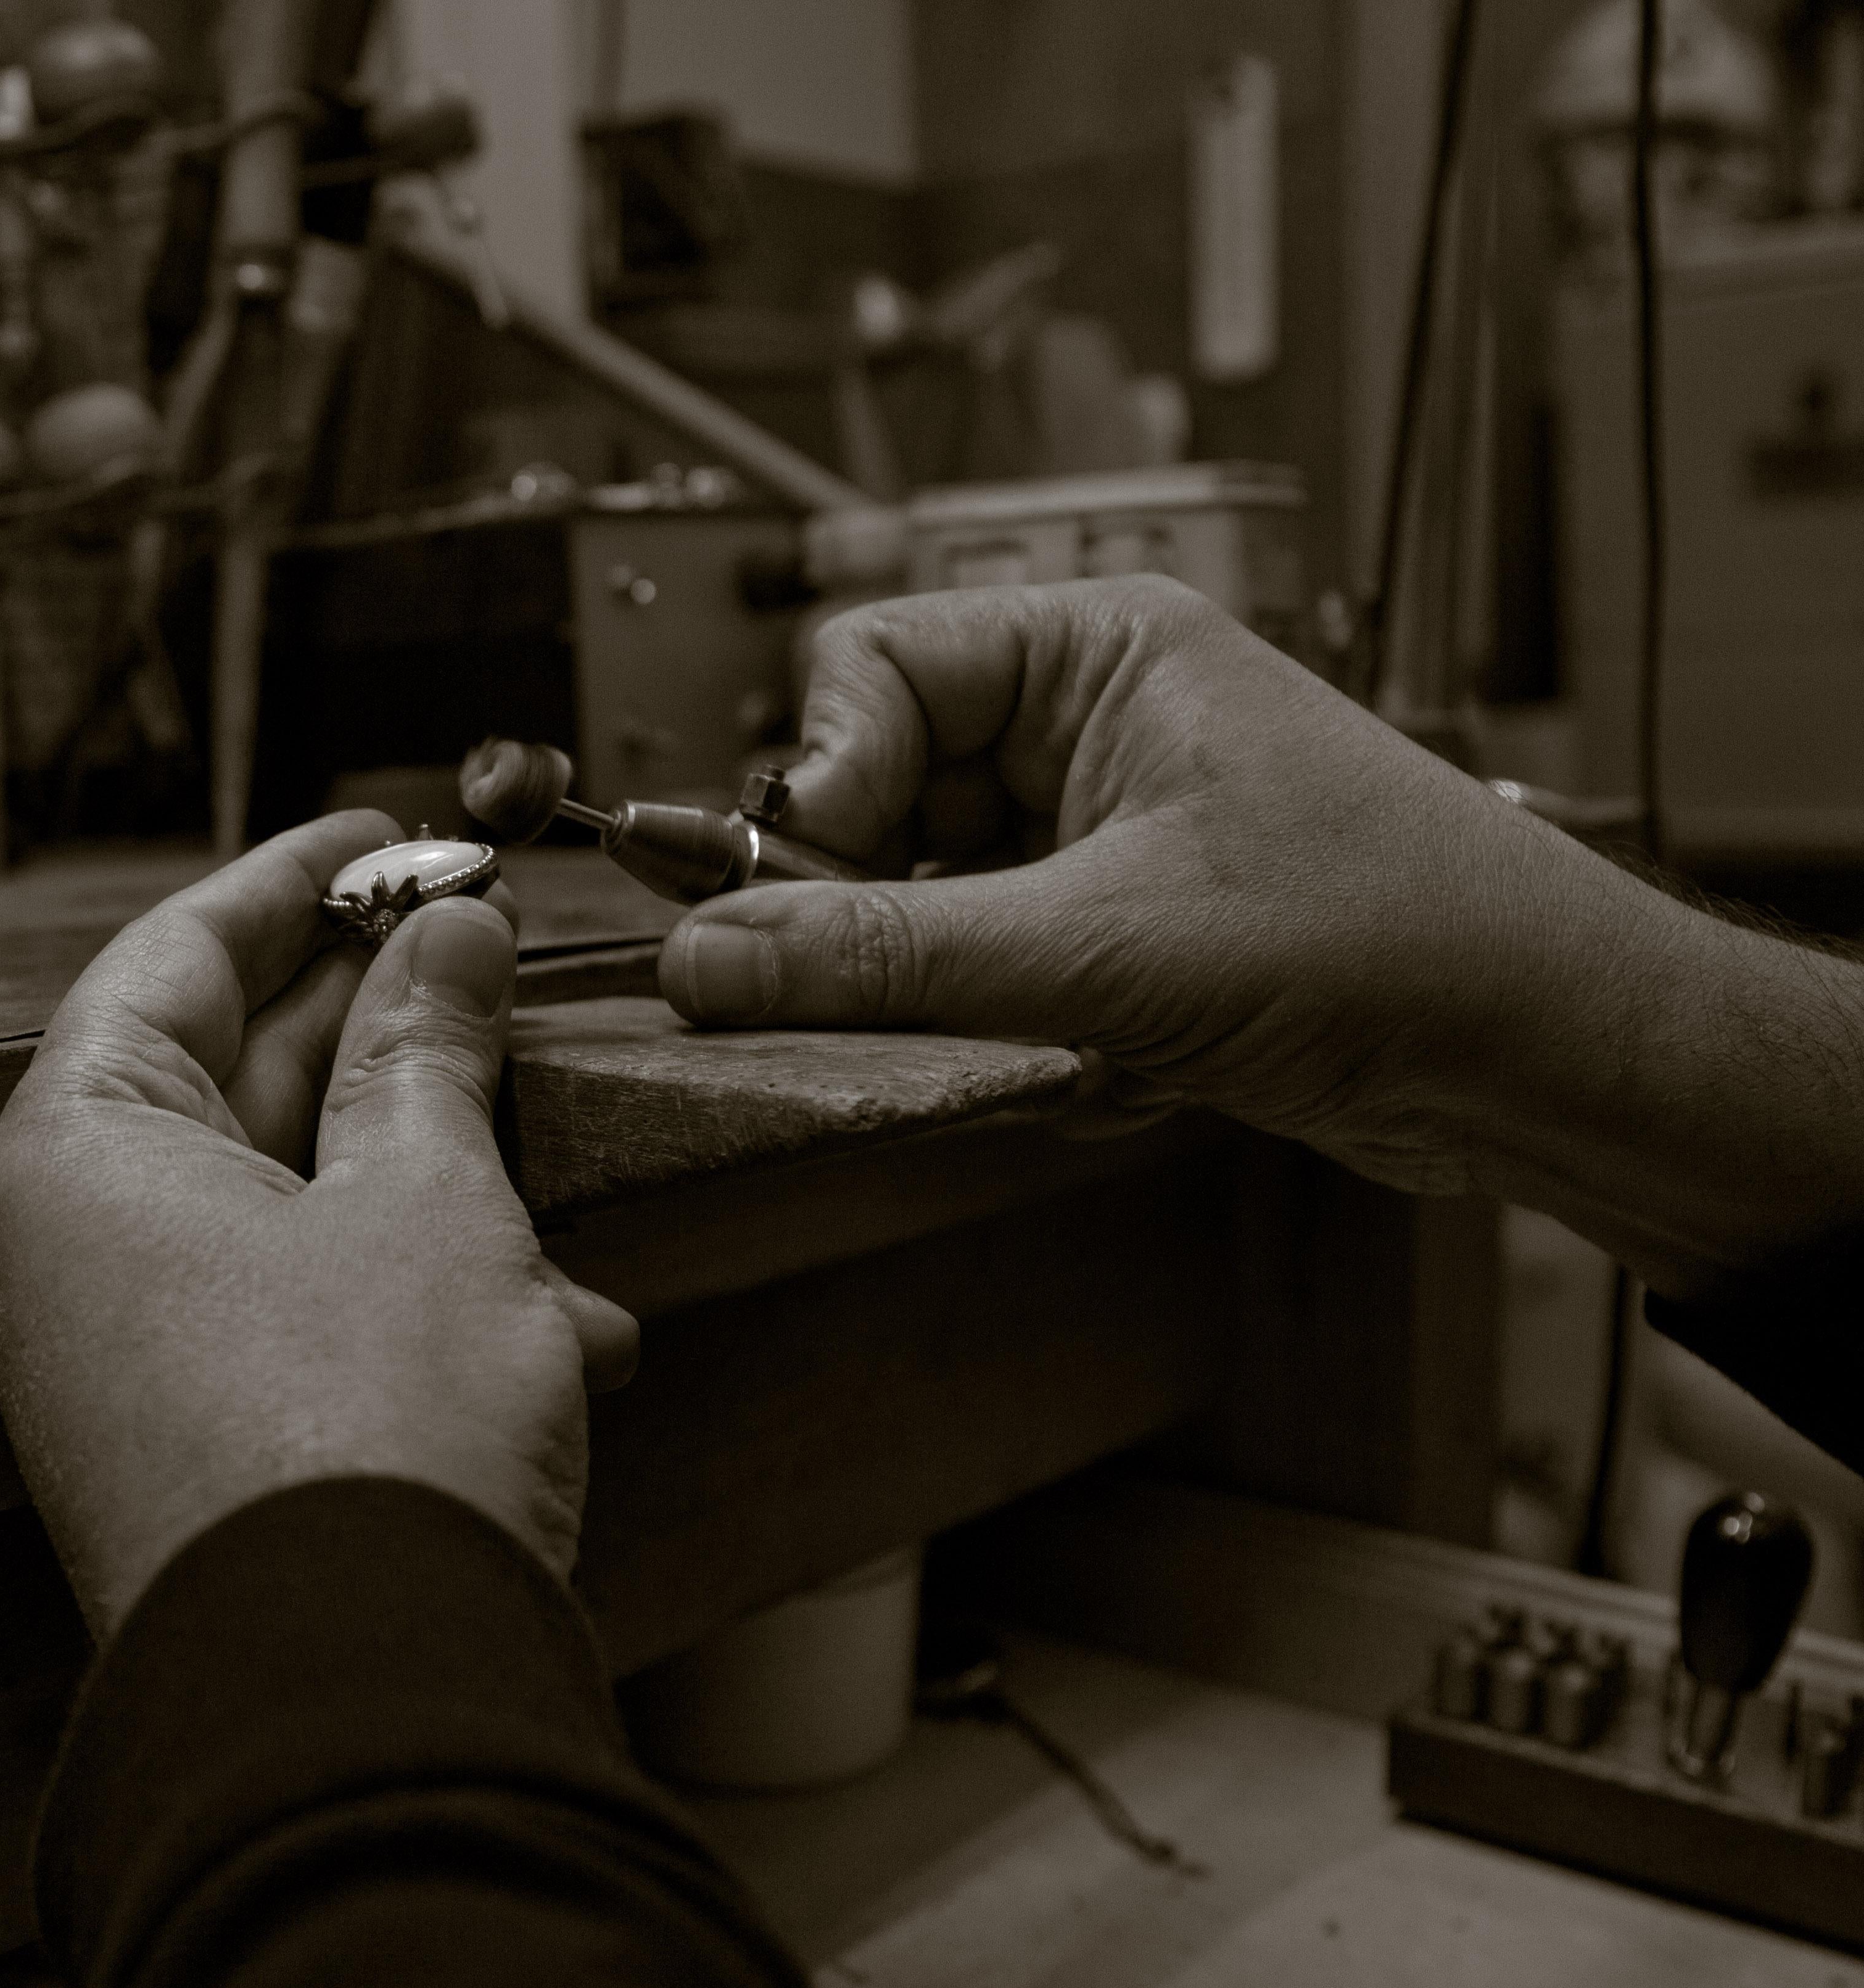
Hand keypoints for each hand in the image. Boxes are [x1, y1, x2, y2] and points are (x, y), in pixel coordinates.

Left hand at [0, 812, 638, 1636]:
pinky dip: (418, 1301)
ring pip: (288, 1205)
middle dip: (380, 1029)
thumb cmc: (368, 1439)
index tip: (385, 835)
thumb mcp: (431, 1202)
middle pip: (226, 1075)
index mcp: (77, 1153)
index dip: (292, 881)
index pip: (171, 955)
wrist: (357, 1713)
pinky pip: (301, 1318)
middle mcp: (73, 1250)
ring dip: (433, 1183)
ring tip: (555, 1168)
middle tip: (484, 958)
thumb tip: (449, 939)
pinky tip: (561, 1331)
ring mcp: (126, 1359)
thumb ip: (431, 1056)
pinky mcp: (195, 1447)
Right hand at [660, 577, 1863, 1296]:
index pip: (871, 669)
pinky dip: (1011, 1038)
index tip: (791, 881)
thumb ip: (890, 957)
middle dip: (879, 907)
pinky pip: (986, 975)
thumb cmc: (1396, 931)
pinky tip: (1101, 1068)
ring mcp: (1102, 835)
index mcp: (1096, 651)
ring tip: (1036, 1034)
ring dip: (950, 992)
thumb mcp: (1106, 947)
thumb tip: (713, 958)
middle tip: (877, 986)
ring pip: (926, 903)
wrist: (1543, 1050)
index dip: (817, 776)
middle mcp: (1090, 726)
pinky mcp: (1118, 936)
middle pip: (881, 794)